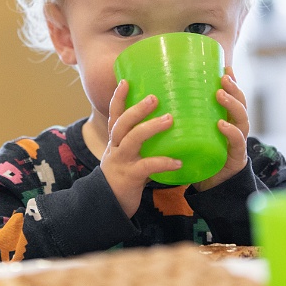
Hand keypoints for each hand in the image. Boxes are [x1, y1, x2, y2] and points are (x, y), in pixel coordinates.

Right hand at [101, 79, 182, 216]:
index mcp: (115, 141)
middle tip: (154, 98)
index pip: (114, 115)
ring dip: (150, 128)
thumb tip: (164, 126)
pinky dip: (163, 163)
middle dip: (137, 109)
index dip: (118, 98)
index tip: (125, 80)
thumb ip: (139, 143)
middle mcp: (115, 148)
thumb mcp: (125, 156)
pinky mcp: (130, 177)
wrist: (107, 206)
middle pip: (122, 123)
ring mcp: (121, 161)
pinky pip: (147, 167)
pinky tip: (178, 162)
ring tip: (169, 120)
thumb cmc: (123, 177)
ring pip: (132, 139)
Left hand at [193, 66, 249, 191]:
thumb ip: (181, 118)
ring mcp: (237, 144)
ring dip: (232, 105)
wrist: (206, 188)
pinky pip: (236, 144)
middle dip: (234, 89)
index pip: (232, 98)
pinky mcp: (235, 159)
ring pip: (242, 120)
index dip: (232, 82)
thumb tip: (155, 95)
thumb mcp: (190, 134)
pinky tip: (221, 125)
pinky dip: (230, 133)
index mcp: (225, 121)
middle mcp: (234, 129)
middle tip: (223, 77)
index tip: (224, 67)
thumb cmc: (196, 157)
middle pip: (241, 104)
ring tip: (220, 94)